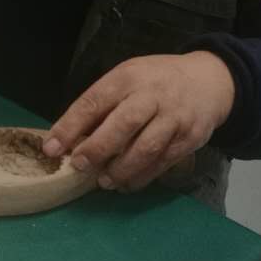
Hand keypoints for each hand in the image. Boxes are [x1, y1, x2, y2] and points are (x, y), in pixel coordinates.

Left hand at [43, 51, 235, 190]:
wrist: (210, 81)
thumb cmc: (156, 81)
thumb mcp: (128, 78)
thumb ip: (103, 104)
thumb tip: (70, 138)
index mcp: (128, 77)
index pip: (94, 101)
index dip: (70, 126)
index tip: (51, 148)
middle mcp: (152, 95)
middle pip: (123, 125)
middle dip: (97, 149)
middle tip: (79, 166)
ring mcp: (174, 117)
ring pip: (145, 148)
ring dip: (121, 169)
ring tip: (104, 181)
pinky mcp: (189, 138)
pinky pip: (163, 162)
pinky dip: (142, 176)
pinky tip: (127, 183)